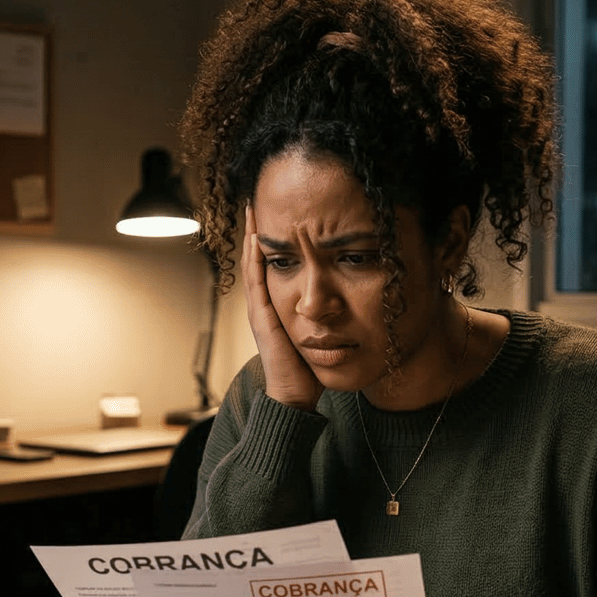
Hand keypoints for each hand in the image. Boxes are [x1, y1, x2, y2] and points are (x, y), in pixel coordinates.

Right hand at [241, 203, 322, 409]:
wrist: (294, 394)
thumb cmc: (307, 369)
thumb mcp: (317, 334)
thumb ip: (324, 317)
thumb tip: (344, 303)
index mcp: (275, 307)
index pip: (270, 266)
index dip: (270, 241)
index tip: (276, 217)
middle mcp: (263, 305)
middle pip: (256, 259)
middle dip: (256, 231)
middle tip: (255, 202)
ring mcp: (259, 310)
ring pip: (252, 264)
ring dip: (252, 236)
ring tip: (252, 211)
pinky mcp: (262, 317)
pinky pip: (256, 281)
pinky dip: (255, 258)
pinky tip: (256, 239)